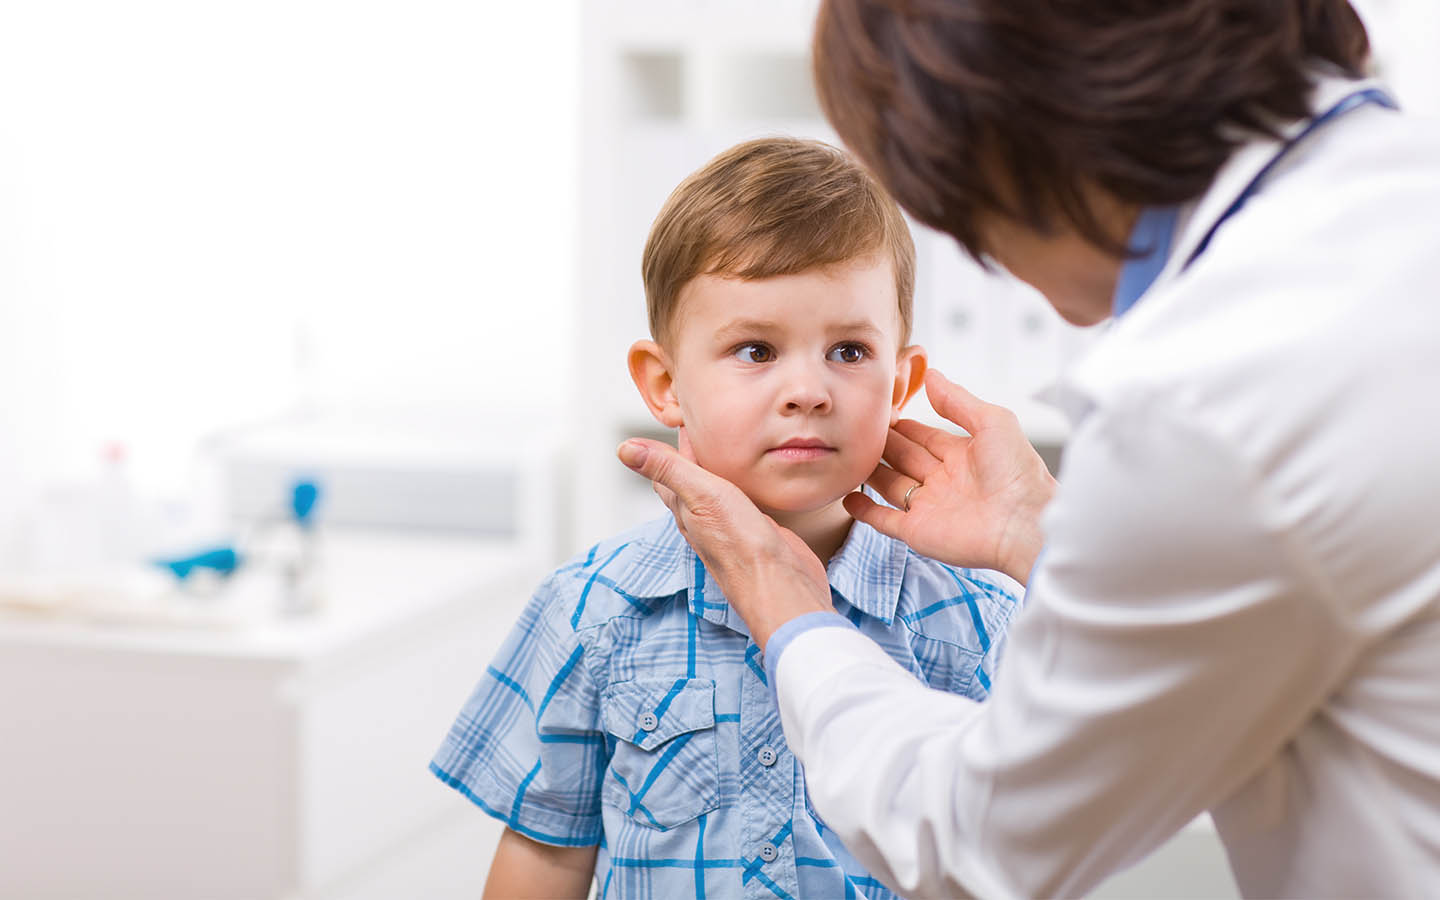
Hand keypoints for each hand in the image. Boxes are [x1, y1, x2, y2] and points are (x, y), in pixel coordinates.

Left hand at [618, 433, 830, 648]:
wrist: (781, 586)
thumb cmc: (741, 547)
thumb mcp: (701, 496)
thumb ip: (668, 469)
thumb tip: (624, 450)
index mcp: (685, 509)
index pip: (667, 471)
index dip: (667, 445)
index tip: (676, 416)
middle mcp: (704, 518)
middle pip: (688, 481)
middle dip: (688, 454)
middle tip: (695, 426)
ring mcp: (730, 526)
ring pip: (714, 492)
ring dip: (714, 469)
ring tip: (720, 445)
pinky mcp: (755, 531)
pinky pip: (742, 500)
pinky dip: (740, 483)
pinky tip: (750, 478)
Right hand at [844, 370, 1055, 584]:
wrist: (1025, 524)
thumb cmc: (1018, 472)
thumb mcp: (993, 422)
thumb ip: (958, 400)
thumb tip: (932, 375)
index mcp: (962, 455)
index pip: (923, 436)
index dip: (903, 425)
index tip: (880, 411)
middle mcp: (943, 480)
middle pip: (903, 457)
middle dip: (883, 443)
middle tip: (858, 426)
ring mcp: (929, 507)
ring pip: (890, 485)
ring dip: (870, 472)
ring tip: (848, 455)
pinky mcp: (917, 532)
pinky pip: (884, 520)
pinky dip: (865, 511)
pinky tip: (849, 497)